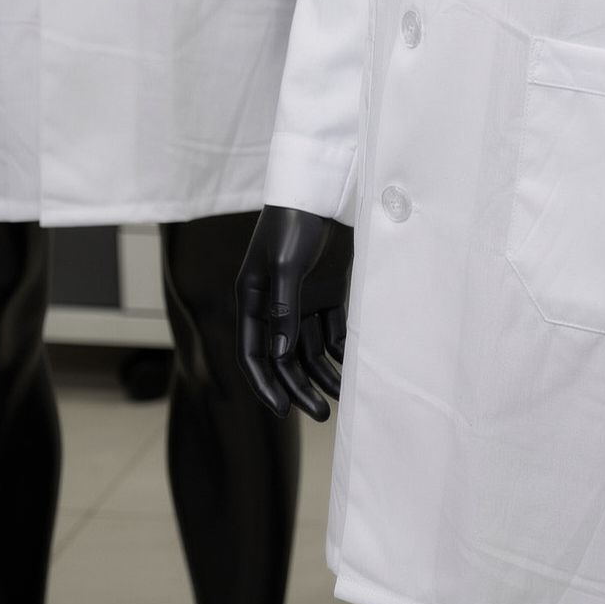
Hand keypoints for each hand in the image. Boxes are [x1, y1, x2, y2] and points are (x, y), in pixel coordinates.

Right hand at [235, 205, 352, 420]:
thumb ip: (285, 309)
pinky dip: (340, 352)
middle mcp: (274, 305)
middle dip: (300, 387)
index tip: (283, 410)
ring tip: (341, 399)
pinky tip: (352, 370)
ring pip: (309, 349)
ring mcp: (303, 300)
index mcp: (252, 299)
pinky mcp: (328, 293)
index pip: (253, 353)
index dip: (266, 384)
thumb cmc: (296, 220)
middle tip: (321, 414)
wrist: (324, 189)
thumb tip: (281, 355)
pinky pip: (331, 331)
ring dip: (322, 374)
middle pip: (284, 358)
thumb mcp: (286, 264)